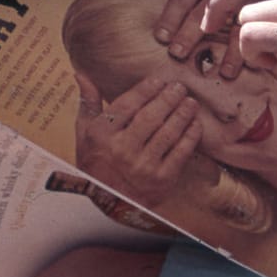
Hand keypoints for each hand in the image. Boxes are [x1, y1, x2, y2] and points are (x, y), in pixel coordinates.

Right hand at [72, 72, 201, 204]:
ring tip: (190, 102)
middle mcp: (122, 150)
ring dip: (182, 114)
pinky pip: (181, 153)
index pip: (127, 106)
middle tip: (179, 87)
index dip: (145, 90)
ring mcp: (143, 166)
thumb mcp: (84, 134)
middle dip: (168, 99)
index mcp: (102, 135)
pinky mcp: (162, 180)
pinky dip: (190, 136)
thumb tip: (82, 74)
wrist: (109, 202)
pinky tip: (195, 124)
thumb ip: (88, 103)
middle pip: (150, 117)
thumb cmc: (95, 162)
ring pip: (168, 133)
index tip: (158, 80)